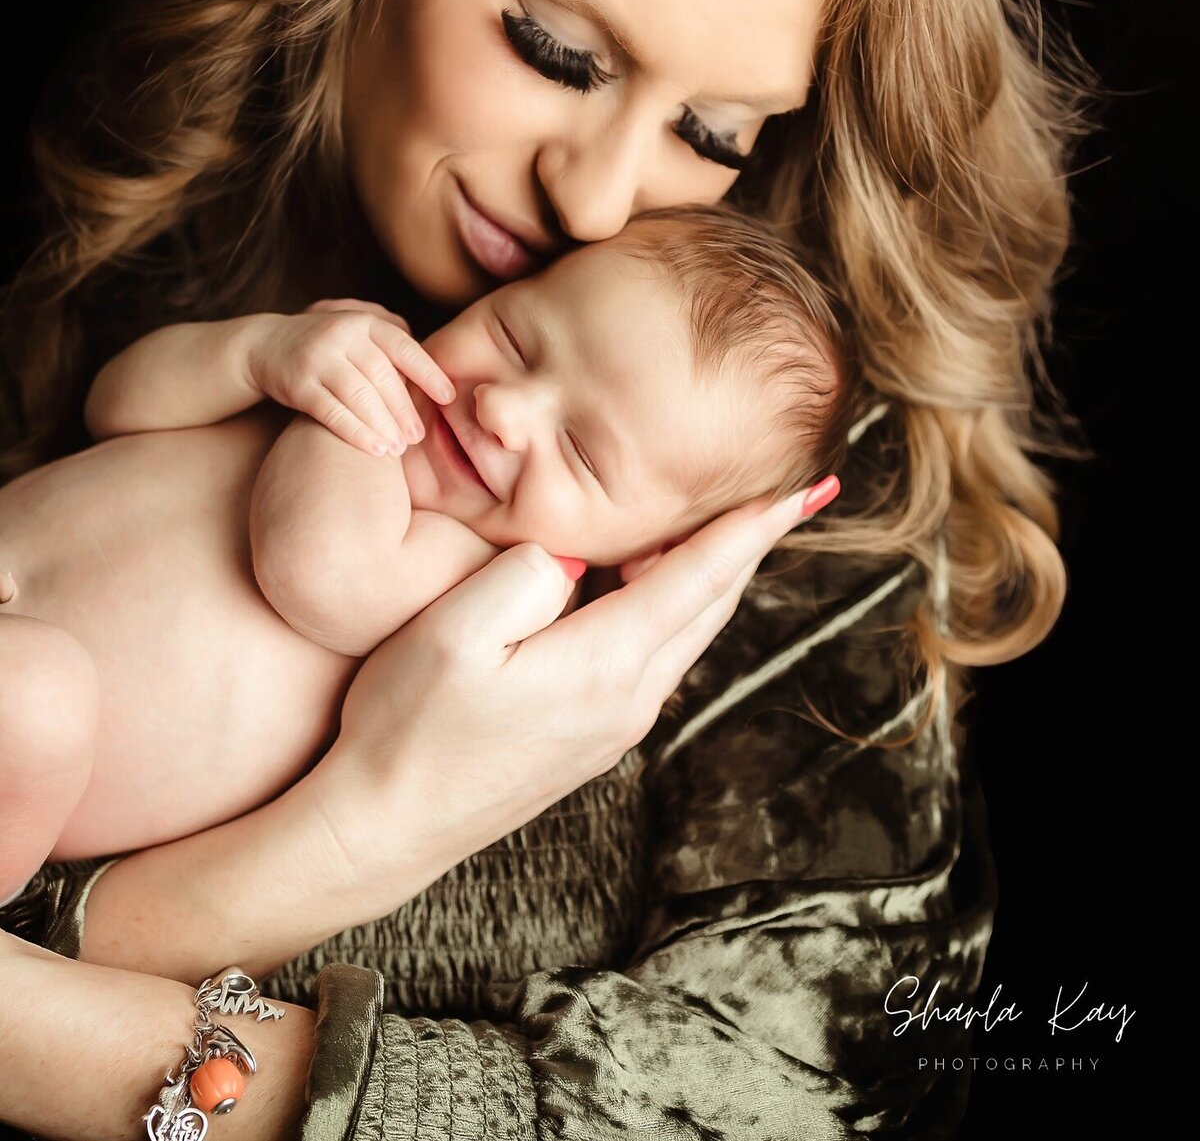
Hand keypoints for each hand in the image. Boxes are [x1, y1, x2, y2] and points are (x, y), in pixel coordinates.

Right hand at [245, 300, 455, 457]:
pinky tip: (374, 449)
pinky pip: (330, 411)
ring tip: (399, 449)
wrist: (267, 345)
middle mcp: (342, 334)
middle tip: (418, 436)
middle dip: (404, 409)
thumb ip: (390, 352)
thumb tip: (438, 381)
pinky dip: (355, 432)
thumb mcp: (359, 337)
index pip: (404, 348)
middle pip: (382, 375)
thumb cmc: (330, 349)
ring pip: (358, 394)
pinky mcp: (297, 383)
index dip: (428, 373)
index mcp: (365, 323)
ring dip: (383, 425)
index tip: (447, 397)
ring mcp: (318, 357)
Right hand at [311, 483, 829, 892]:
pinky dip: (672, 606)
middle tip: (790, 493)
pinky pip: (654, 655)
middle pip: (709, 605)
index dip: (755, 526)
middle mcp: (627, 701)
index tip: (807, 487)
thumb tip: (578, 550)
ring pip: (685, 632)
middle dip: (750, 543)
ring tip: (727, 524)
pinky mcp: (591, 739)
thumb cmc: (408, 726)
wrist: (382, 826)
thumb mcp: (453, 632)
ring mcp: (613, 726)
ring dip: (710, 575)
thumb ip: (527, 573)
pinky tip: (651, 582)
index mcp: (604, 665)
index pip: (701, 577)